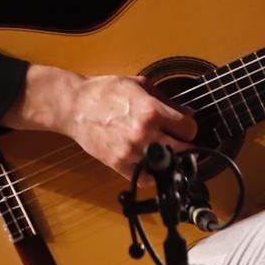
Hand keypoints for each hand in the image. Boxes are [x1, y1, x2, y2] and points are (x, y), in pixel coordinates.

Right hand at [14, 66, 196, 177]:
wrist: (74, 106)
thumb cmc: (105, 92)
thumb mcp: (140, 86)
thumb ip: (167, 101)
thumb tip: (188, 113)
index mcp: (151, 110)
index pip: (189, 128)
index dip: (189, 128)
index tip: (185, 128)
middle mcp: (144, 133)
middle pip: (183, 150)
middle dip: (186, 146)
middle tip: (182, 143)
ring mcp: (131, 151)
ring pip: (166, 166)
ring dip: (170, 161)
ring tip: (168, 154)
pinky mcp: (118, 163)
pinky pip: (145, 179)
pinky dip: (152, 174)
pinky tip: (152, 165)